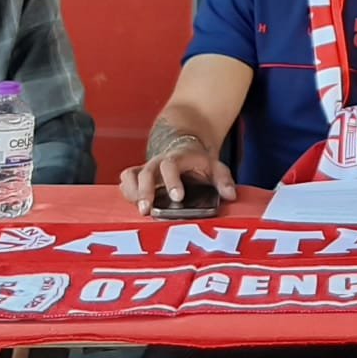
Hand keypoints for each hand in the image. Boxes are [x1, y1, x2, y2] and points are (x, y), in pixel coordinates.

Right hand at [119, 137, 237, 214]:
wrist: (183, 147)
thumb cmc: (199, 163)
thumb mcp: (215, 166)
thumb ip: (223, 180)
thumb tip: (230, 195)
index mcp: (178, 158)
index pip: (171, 166)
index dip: (172, 181)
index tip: (178, 197)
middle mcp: (158, 162)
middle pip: (146, 172)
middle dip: (145, 191)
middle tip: (147, 210)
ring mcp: (146, 169)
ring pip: (132, 175)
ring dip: (133, 193)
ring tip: (139, 210)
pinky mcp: (138, 176)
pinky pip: (126, 181)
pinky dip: (127, 192)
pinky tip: (132, 205)